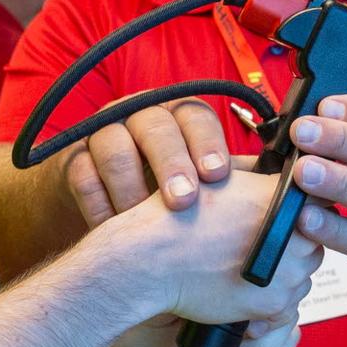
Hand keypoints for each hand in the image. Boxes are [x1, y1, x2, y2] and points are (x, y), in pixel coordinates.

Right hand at [65, 97, 230, 228]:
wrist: (100, 200)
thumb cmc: (162, 189)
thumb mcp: (196, 179)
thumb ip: (227, 181)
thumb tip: (274, 196)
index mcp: (178, 117)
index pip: (196, 116)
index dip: (208, 143)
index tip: (217, 177)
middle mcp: (141, 116)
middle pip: (156, 126)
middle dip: (172, 163)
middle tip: (182, 202)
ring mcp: (103, 133)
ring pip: (115, 146)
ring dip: (131, 187)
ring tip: (144, 224)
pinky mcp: (72, 158)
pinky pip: (83, 174)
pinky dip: (98, 204)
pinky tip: (112, 229)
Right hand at [115, 168, 319, 325]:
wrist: (151, 259)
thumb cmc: (179, 216)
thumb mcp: (224, 179)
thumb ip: (261, 179)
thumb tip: (280, 176)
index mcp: (282, 197)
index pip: (321, 201)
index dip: (309, 208)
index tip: (295, 215)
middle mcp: (293, 233)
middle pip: (318, 238)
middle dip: (298, 240)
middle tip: (268, 241)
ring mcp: (287, 271)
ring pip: (305, 272)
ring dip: (287, 270)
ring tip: (251, 265)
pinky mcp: (273, 303)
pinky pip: (289, 304)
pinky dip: (272, 299)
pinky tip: (247, 288)